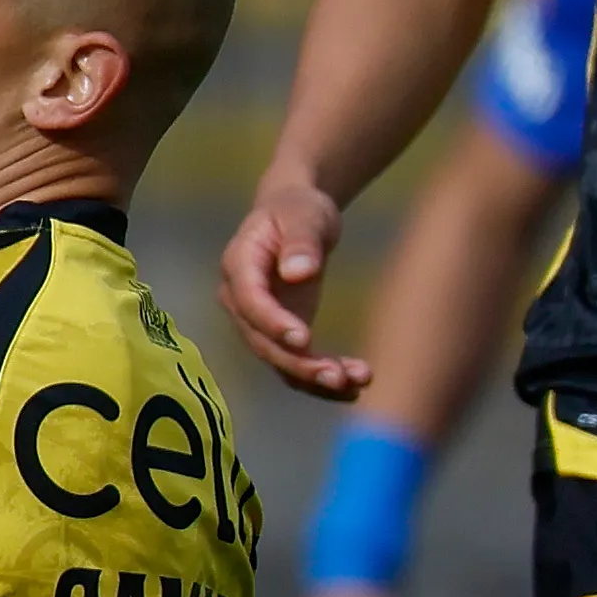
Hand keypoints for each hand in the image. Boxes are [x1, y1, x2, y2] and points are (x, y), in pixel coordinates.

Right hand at [221, 177, 373, 398]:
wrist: (294, 218)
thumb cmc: (297, 210)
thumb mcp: (303, 214)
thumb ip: (300, 242)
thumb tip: (298, 273)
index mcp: (238, 266)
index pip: (250, 302)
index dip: (272, 322)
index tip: (304, 339)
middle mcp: (241, 302)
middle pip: (262, 341)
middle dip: (299, 363)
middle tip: (339, 376)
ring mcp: (258, 322)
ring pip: (279, 360)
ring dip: (314, 378)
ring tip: (357, 382)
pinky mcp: (280, 334)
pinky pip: (295, 364)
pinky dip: (322, 379)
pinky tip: (355, 387)